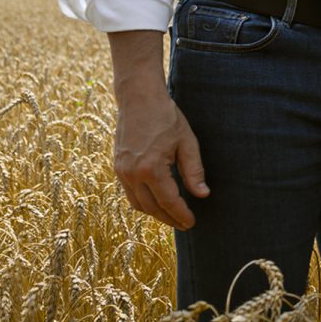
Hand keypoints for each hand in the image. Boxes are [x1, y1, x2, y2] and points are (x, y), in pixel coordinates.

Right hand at [112, 91, 207, 229]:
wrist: (138, 97)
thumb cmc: (166, 116)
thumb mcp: (187, 142)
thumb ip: (194, 171)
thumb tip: (203, 195)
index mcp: (151, 168)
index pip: (169, 202)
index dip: (181, 215)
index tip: (191, 223)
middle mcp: (132, 174)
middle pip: (152, 208)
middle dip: (169, 219)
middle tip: (184, 224)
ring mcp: (122, 171)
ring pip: (138, 204)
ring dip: (155, 213)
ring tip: (171, 215)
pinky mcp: (118, 167)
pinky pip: (130, 193)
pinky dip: (143, 202)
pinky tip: (156, 201)